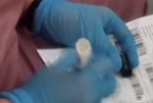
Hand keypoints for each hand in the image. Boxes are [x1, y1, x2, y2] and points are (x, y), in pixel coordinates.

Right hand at [0, 51, 116, 102]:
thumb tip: (81, 55)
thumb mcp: (56, 66)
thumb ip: (72, 58)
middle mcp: (91, 95)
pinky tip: (76, 91)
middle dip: (106, 75)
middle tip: (94, 71)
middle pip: (111, 84)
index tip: (96, 58)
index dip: (103, 59)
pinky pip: (92, 101)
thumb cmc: (41, 86)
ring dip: (97, 86)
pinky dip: (89, 95)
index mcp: (86, 80)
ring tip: (82, 81)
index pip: (108, 65)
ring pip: (102, 94)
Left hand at [31, 0, 138, 71]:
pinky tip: (96, 72)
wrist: (48, 18)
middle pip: (115, 45)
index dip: (131, 50)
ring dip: (105, 62)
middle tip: (123, 73)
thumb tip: (118, 65)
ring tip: (109, 75)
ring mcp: (92, 36)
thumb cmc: (73, 20)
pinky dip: (95, 63)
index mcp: (109, 19)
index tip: (133, 65)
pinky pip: (92, 55)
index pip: (125, 35)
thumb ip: (107, 49)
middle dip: (119, 58)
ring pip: (103, 52)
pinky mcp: (81, 45)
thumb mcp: (92, 34)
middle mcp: (102, 28)